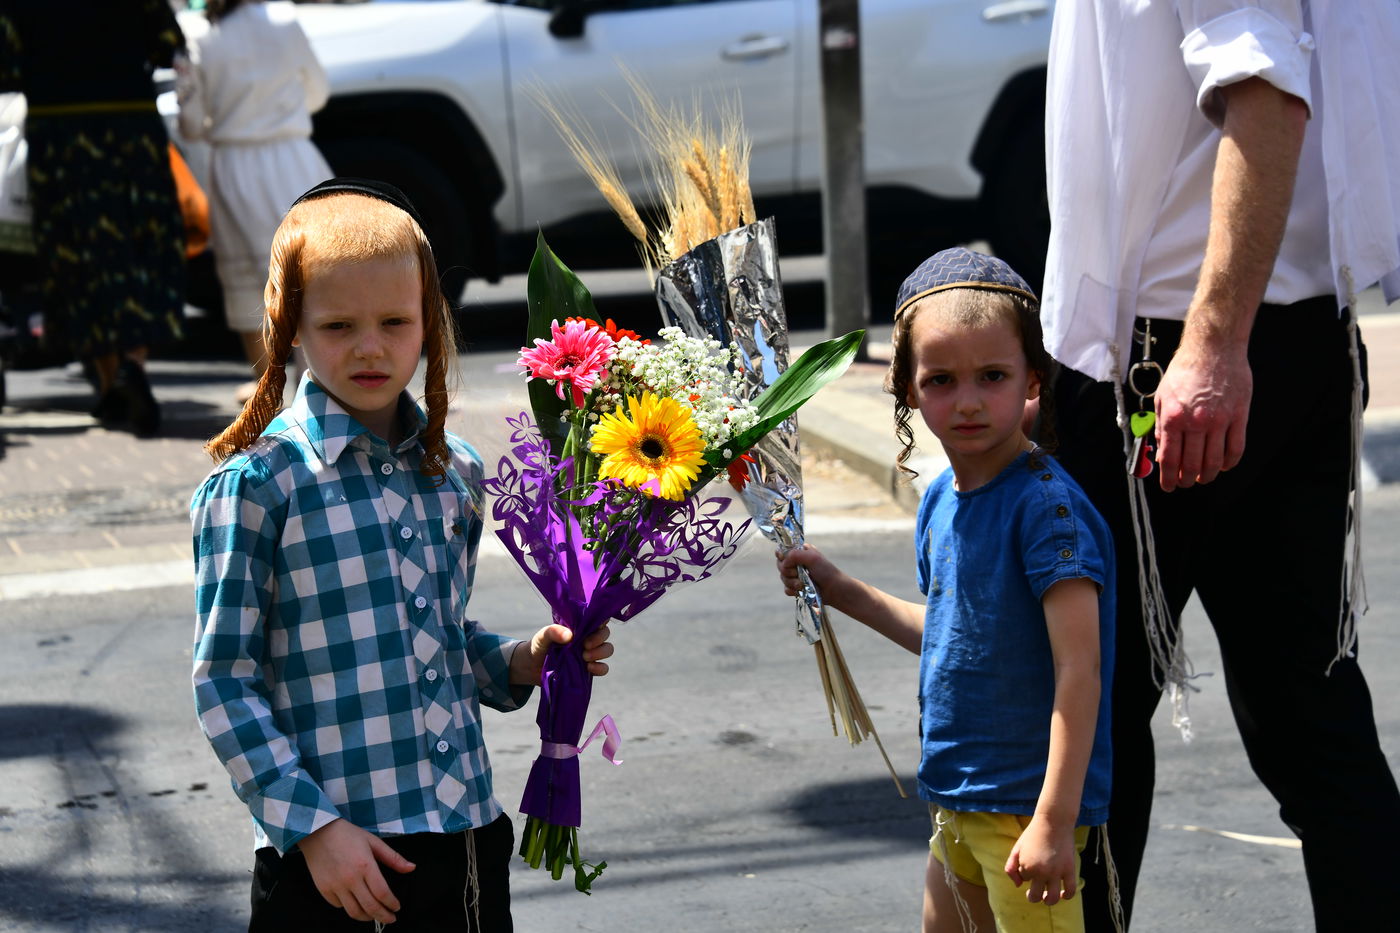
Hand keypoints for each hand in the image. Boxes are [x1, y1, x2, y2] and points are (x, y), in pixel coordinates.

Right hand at [297, 819, 415, 923]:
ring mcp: (335, 886)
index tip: (397, 907)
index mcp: (365, 866)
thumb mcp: (373, 841)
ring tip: (374, 915)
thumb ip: (393, 858)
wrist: (317, 832)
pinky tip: (356, 902)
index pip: (382, 893)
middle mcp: (350, 879)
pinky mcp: (324, 889)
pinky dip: (349, 907)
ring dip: (367, 917)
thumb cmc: (348, 835)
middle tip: (390, 919)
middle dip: (383, 916)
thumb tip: (412, 868)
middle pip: (370, 907)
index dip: (392, 904)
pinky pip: (339, 905)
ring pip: (354, 912)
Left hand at [511, 623, 613, 684]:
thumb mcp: (542, 636)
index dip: (601, 619)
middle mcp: (587, 638)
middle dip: (598, 638)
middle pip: (605, 633)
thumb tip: (570, 635)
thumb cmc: (539, 646)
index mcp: (579, 626)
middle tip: (585, 644)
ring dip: (600, 652)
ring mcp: (590, 653)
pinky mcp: (588, 669)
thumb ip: (553, 631)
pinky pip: (603, 668)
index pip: (596, 618)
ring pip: (607, 649)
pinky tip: (589, 668)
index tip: (595, 625)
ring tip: (585, 657)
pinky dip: (600, 668)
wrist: (532, 667)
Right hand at [775, 543, 833, 596]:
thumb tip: (783, 562)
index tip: (785, 559)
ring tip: (803, 584)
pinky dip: (792, 590)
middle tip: (797, 573)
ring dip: (792, 582)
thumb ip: (795, 555)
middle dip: (787, 571)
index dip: (781, 556)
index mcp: (800, 551)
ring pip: (782, 578)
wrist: (834, 589)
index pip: (782, 550)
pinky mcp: (796, 587)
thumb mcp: (812, 558)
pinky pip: (786, 589)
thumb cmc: (826, 571)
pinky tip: (801, 590)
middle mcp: (796, 562)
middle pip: (780, 565)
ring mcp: (796, 575)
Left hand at [1004, 813, 1077, 905]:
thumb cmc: (1033, 834)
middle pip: (1035, 896)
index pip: (1024, 880)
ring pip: (1052, 898)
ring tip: (1046, 897)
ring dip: (1048, 901)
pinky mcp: (1069, 870)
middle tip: (1032, 894)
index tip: (1029, 864)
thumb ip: (1011, 867)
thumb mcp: (1017, 848)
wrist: (1053, 821)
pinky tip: (1062, 894)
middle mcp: (1041, 872)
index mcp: (1027, 867)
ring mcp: (1057, 872)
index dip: (1026, 873)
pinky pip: (1070, 890)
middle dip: (1032, 897)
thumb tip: (1019, 886)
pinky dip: (1066, 896)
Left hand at [1153, 336, 1251, 491]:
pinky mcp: (1239, 416)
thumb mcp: (1162, 396)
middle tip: (1186, 483)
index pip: (1170, 458)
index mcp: (1173, 418)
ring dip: (1208, 475)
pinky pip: (1236, 448)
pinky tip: (1224, 466)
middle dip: (1187, 480)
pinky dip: (1229, 463)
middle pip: (1192, 464)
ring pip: (1214, 461)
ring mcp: (1220, 421)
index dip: (1168, 478)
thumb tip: (1161, 448)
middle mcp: (1196, 422)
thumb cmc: (1186, 369)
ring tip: (1204, 478)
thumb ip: (1161, 424)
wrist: (1213, 348)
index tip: (1168, 486)